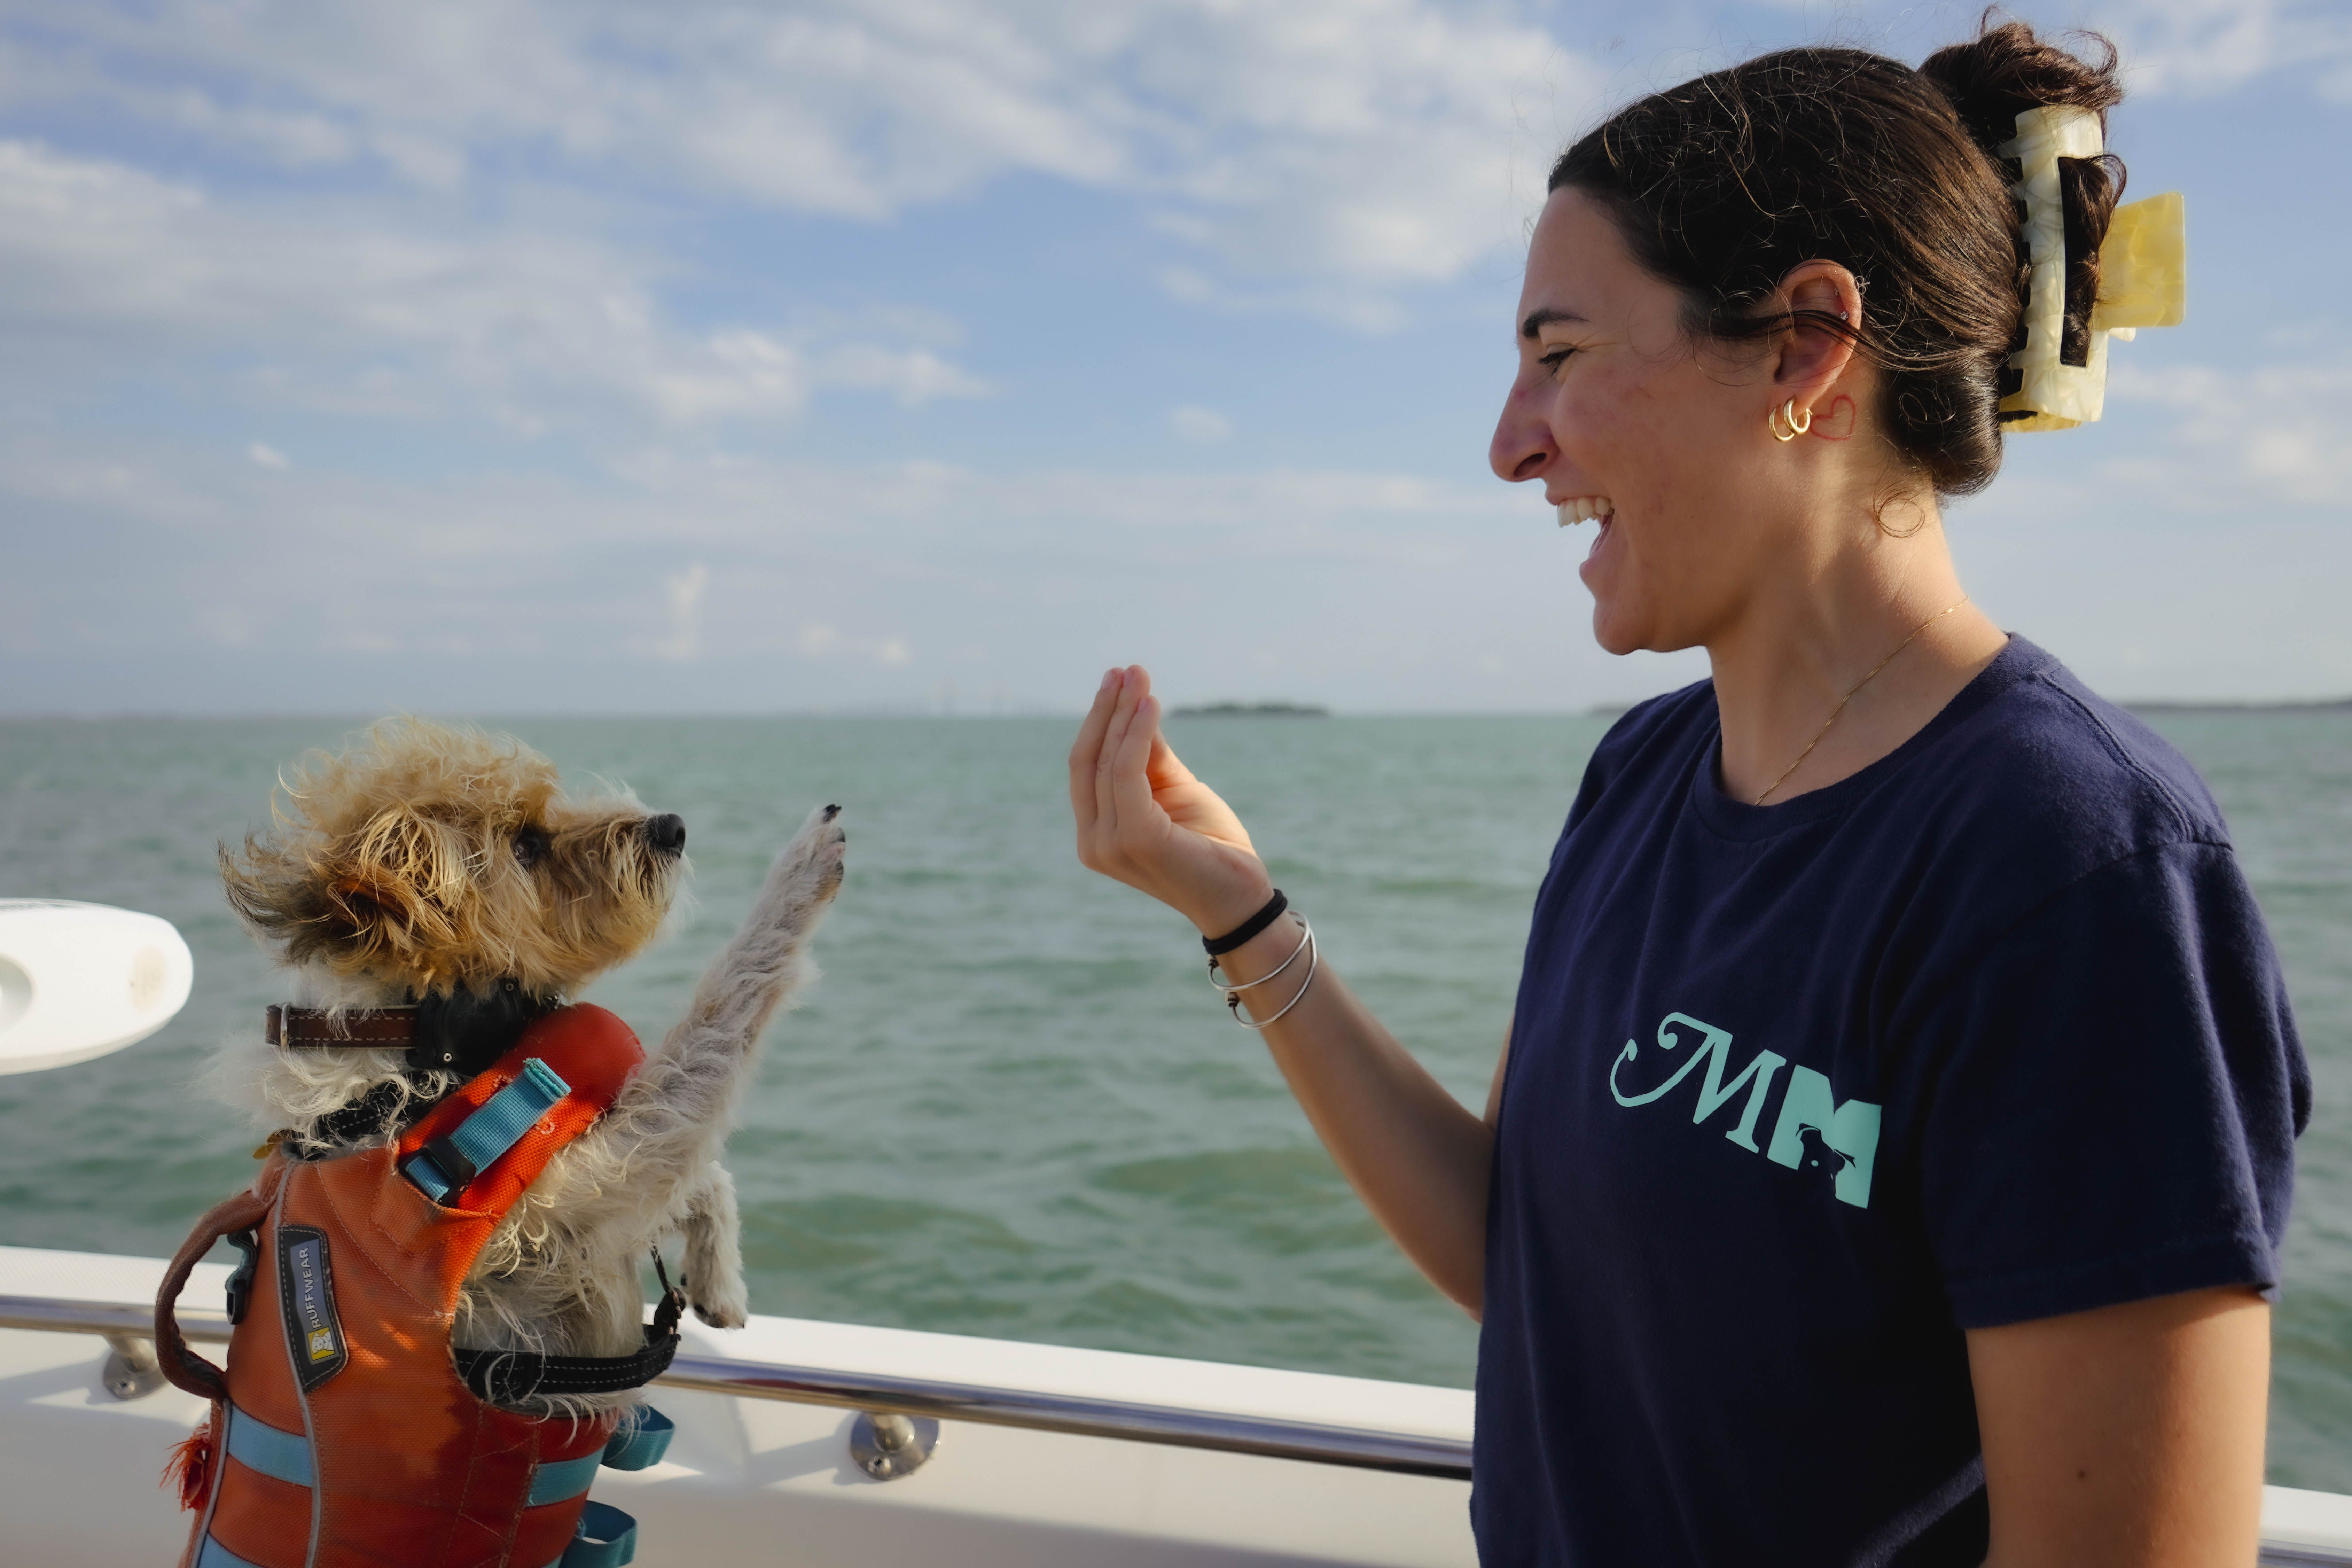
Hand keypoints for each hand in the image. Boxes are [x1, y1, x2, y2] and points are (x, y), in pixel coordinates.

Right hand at [1069, 665, 1273, 935]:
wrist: (1241, 894)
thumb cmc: (1208, 843)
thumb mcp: (1174, 788)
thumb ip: (1150, 755)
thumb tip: (1137, 704)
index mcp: (1095, 832)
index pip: (1086, 766)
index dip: (1099, 720)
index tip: (1119, 678)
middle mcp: (1093, 842)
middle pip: (1089, 760)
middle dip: (1108, 710)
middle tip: (1126, 670)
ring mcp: (1109, 845)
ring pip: (1108, 762)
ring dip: (1125, 715)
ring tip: (1141, 680)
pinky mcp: (1136, 839)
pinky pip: (1128, 774)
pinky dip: (1137, 735)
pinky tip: (1152, 707)